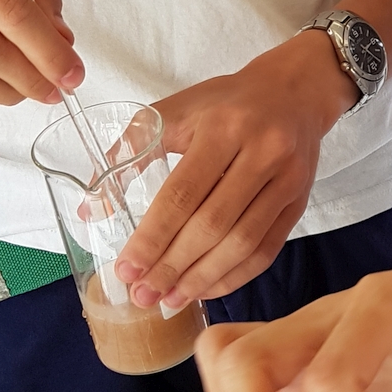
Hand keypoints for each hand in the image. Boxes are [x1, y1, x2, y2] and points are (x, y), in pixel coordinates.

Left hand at [114, 32, 355, 310]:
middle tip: (143, 295)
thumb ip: (132, 152)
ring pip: (243, 242)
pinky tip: (207, 289)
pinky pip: (267, 249)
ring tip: (170, 300)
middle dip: (173, 266)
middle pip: (213, 224)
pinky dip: (235, 276)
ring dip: (203, 278)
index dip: (153, 236)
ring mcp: (287, 180)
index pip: (183, 193)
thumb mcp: (176, 110)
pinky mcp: (300, 201)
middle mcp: (261, 153)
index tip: (127, 269)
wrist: (294, 91)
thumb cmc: (226, 102)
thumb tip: (92, 208)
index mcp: (223, 127)